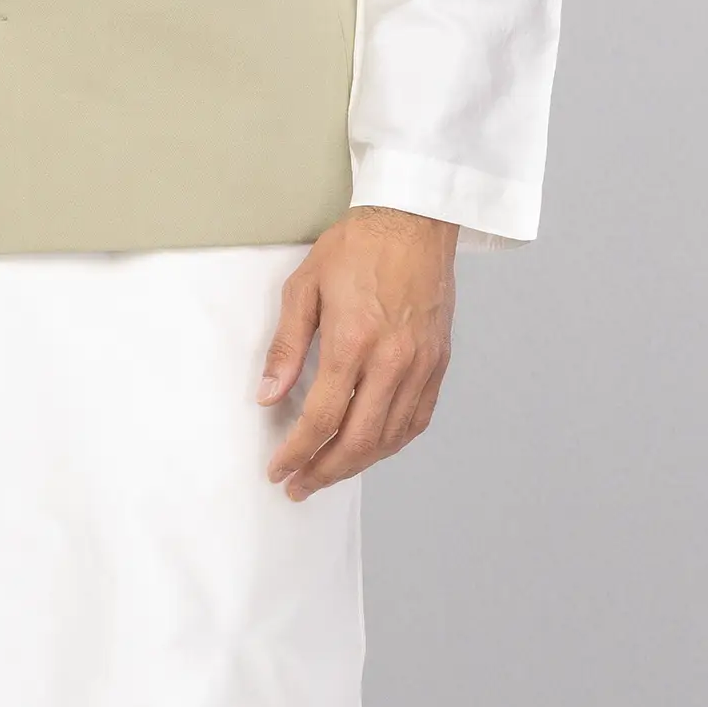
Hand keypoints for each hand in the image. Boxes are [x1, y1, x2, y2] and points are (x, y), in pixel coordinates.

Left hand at [259, 206, 457, 500]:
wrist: (412, 221)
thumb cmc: (357, 246)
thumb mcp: (304, 286)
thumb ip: (286, 346)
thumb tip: (269, 395)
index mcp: (354, 340)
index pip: (322, 417)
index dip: (297, 452)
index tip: (278, 468)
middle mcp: (392, 360)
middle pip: (358, 440)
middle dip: (324, 471)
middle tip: (298, 485)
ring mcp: (420, 364)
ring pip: (390, 438)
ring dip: (357, 464)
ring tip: (328, 472)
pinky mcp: (438, 363)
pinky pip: (417, 419)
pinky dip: (392, 443)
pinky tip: (372, 448)